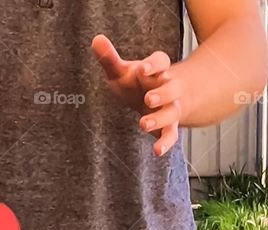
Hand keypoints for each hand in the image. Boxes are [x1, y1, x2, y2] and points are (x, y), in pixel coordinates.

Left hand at [91, 34, 183, 155]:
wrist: (158, 100)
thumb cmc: (137, 84)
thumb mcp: (123, 72)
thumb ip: (110, 59)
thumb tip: (95, 40)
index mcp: (157, 71)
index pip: (162, 62)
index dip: (154, 65)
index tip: (144, 69)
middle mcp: (168, 88)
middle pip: (171, 88)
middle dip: (162, 93)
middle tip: (148, 98)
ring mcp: (171, 108)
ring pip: (172, 112)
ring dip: (160, 118)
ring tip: (142, 124)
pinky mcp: (169, 126)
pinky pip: (171, 135)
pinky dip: (165, 143)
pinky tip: (157, 151)